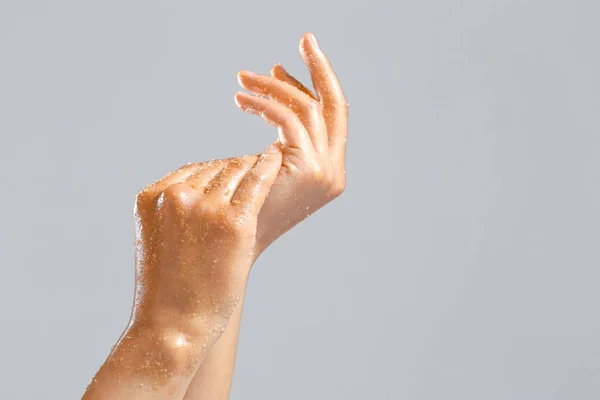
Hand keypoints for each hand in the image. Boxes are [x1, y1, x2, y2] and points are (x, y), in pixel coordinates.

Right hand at [132, 148, 280, 340]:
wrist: (173, 325)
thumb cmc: (168, 288)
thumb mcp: (158, 238)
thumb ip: (175, 209)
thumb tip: (209, 189)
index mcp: (152, 197)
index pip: (193, 170)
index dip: (215, 173)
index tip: (232, 175)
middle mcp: (177, 196)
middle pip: (216, 168)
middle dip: (235, 170)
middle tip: (254, 167)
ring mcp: (207, 208)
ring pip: (236, 171)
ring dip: (251, 167)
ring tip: (267, 164)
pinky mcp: (235, 222)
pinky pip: (257, 182)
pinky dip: (269, 167)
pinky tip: (278, 157)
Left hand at [234, 32, 347, 255]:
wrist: (229, 247)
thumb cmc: (240, 208)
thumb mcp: (267, 164)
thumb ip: (280, 134)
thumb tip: (273, 86)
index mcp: (329, 172)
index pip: (331, 117)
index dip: (312, 86)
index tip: (281, 68)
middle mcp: (334, 172)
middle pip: (336, 106)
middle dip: (321, 68)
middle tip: (306, 37)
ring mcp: (325, 172)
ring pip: (308, 110)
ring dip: (274, 88)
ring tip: (242, 78)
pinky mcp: (307, 169)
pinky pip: (289, 120)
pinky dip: (266, 103)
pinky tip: (241, 99)